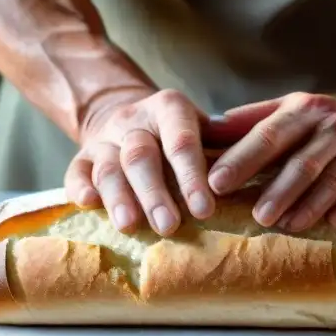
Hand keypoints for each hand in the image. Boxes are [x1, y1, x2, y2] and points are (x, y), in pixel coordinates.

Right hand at [64, 89, 214, 234]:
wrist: (129, 119)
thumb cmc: (180, 136)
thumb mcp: (205, 130)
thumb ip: (226, 147)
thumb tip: (260, 174)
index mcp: (170, 109)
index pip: (181, 140)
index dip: (192, 176)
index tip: (205, 209)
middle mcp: (134, 120)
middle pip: (141, 156)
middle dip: (155, 193)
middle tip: (169, 226)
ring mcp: (105, 139)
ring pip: (109, 167)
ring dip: (119, 197)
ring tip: (130, 225)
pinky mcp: (81, 157)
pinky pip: (75, 172)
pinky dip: (80, 188)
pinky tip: (88, 204)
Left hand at [206, 92, 335, 231]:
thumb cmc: (328, 119)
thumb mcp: (292, 108)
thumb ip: (251, 120)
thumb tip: (206, 130)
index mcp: (303, 110)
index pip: (268, 136)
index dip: (242, 160)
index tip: (215, 183)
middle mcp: (334, 124)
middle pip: (302, 161)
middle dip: (277, 189)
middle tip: (256, 215)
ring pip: (333, 177)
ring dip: (309, 204)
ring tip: (287, 225)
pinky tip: (333, 222)